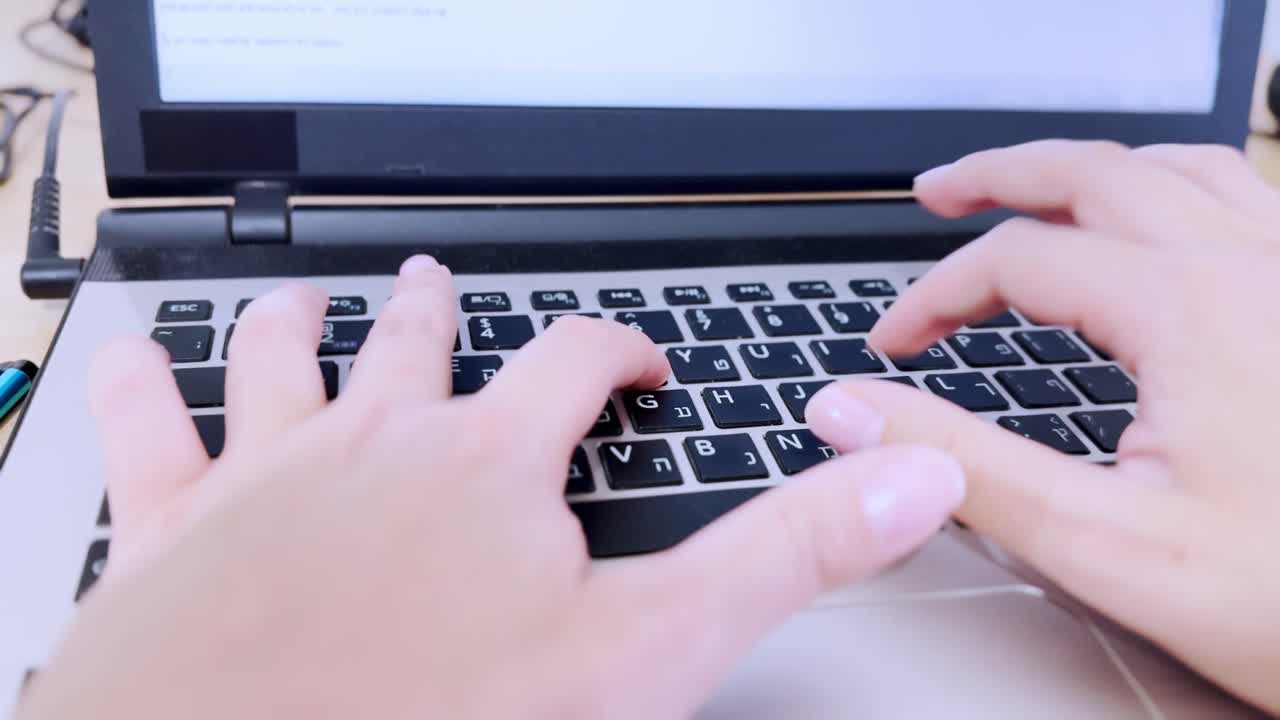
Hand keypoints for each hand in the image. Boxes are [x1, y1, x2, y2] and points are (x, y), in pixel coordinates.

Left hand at [20, 256, 962, 718]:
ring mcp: (264, 475)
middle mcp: (374, 441)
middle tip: (433, 290)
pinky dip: (144, 387)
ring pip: (282, 361)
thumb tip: (910, 478)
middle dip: (437, 317)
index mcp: (490, 461)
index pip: (573, 360)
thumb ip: (783, 555)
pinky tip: (137, 364)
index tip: (628, 361)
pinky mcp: (169, 528)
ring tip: (307, 304)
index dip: (613, 349)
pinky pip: (146, 428)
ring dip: (298, 327)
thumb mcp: (650, 649)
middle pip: (418, 346)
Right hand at [805, 140, 1279, 713]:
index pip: (1018, 258)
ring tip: (1030, 185)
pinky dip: (1169, 186)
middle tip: (937, 192)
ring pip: (1177, 169)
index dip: (934, 295)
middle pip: (1096, 173)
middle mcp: (1256, 268)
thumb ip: (962, 466)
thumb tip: (853, 411)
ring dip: (1086, 168)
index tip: (894, 345)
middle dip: (999, 177)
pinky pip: (1243, 195)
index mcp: (1193, 310)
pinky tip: (1154, 218)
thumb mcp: (1102, 545)